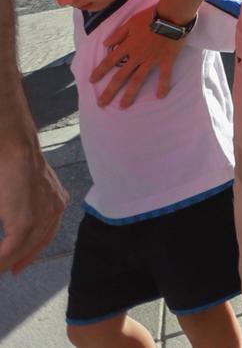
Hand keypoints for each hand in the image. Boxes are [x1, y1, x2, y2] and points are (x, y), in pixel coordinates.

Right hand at [0, 132, 65, 273]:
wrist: (13, 148)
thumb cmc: (11, 165)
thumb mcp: (22, 190)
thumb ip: (21, 206)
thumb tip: (13, 212)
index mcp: (56, 201)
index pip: (46, 234)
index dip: (31, 252)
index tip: (17, 266)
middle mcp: (54, 209)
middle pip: (36, 244)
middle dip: (20, 260)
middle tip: (6, 271)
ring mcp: (42, 217)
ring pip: (22, 249)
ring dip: (5, 261)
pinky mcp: (25, 222)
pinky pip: (10, 249)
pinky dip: (0, 259)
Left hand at [89, 7, 183, 107]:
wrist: (171, 16)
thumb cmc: (150, 16)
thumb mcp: (130, 22)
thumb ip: (118, 34)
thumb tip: (105, 44)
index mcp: (127, 46)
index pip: (110, 61)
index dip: (100, 71)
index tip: (91, 81)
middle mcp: (137, 56)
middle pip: (120, 76)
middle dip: (110, 91)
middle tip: (101, 103)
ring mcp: (151, 60)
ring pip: (138, 80)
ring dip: (130, 94)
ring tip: (123, 106)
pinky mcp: (165, 60)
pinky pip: (164, 75)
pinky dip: (163, 86)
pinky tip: (160, 96)